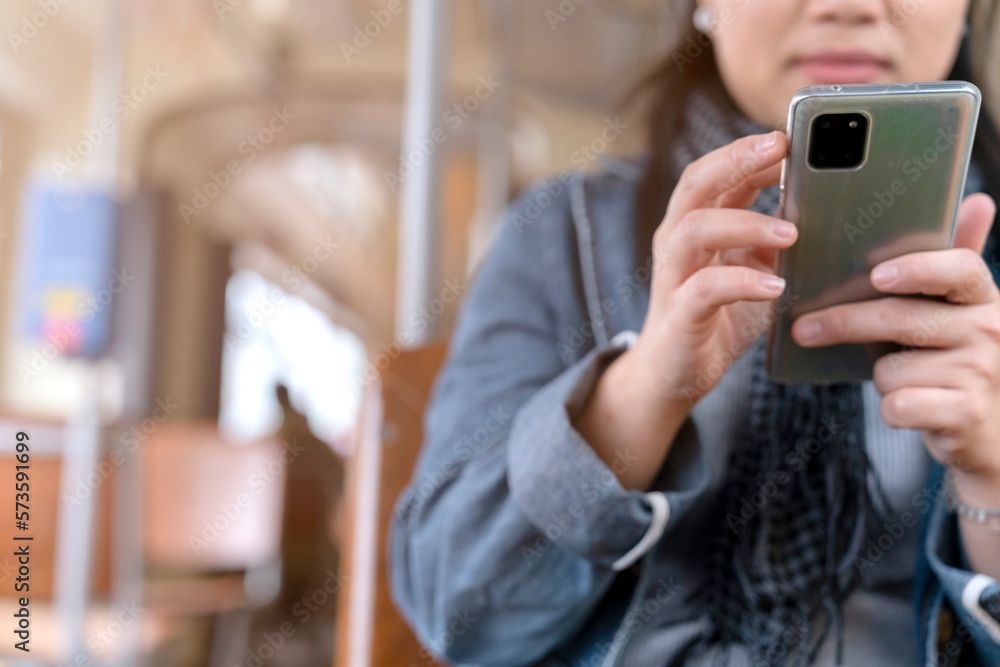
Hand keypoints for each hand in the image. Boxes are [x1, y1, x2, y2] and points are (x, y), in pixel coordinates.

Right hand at [628, 130, 795, 409]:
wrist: (674, 374)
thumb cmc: (718, 317)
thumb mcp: (754, 269)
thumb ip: (774, 239)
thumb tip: (822, 205)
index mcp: (693, 225)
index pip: (713, 173)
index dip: (746, 152)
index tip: (788, 138)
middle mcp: (676, 243)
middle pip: (694, 185)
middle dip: (735, 161)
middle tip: (780, 149)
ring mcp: (674, 277)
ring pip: (694, 230)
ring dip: (746, 223)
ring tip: (792, 232)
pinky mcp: (679, 314)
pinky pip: (705, 289)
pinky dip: (743, 283)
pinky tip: (776, 286)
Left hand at [791, 194, 999, 505]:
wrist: (988, 428)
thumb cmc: (954, 360)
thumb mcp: (958, 312)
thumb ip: (951, 265)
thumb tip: (976, 200)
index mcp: (982, 296)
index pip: (958, 268)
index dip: (917, 269)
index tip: (875, 274)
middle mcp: (990, 329)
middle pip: (900, 317)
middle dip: (844, 323)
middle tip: (803, 328)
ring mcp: (981, 373)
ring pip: (892, 367)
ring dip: (881, 375)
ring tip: (902, 377)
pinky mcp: (965, 413)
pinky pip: (899, 404)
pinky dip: (892, 408)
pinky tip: (909, 407)